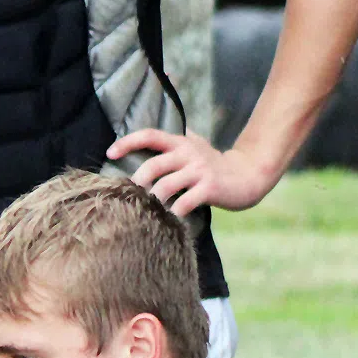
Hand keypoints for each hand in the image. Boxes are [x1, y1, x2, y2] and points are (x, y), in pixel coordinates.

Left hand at [107, 129, 279, 215]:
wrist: (248, 175)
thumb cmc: (215, 165)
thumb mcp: (196, 146)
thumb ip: (176, 141)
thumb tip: (150, 137)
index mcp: (180, 142)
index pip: (149, 135)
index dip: (127, 142)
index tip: (110, 153)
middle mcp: (188, 153)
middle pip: (152, 166)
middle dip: (137, 184)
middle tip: (130, 198)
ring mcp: (199, 170)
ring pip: (165, 187)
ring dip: (153, 202)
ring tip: (147, 213)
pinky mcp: (209, 187)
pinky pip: (184, 203)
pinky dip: (173, 214)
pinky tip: (169, 222)